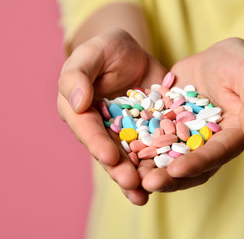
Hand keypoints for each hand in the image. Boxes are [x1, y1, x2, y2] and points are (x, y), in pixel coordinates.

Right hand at [57, 29, 166, 204]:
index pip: (86, 128)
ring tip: (144, 194)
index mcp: (78, 111)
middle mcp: (97, 128)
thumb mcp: (91, 54)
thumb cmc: (105, 49)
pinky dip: (156, 166)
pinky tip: (165, 181)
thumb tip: (77, 104)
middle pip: (106, 150)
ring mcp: (121, 134)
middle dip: (117, 169)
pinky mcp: (144, 134)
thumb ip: (78, 76)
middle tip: (131, 183)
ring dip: (135, 177)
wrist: (132, 54)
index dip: (96, 143)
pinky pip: (150, 151)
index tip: (108, 156)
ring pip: (127, 158)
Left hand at [140, 38, 243, 192]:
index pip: (216, 154)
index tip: (176, 170)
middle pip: (188, 164)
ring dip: (148, 167)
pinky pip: (150, 138)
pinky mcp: (164, 126)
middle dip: (167, 176)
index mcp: (231, 136)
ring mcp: (182, 137)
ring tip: (128, 174)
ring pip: (165, 156)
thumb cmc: (238, 63)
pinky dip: (136, 146)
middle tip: (145, 183)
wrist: (212, 60)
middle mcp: (204, 143)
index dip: (197, 163)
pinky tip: (119, 149)